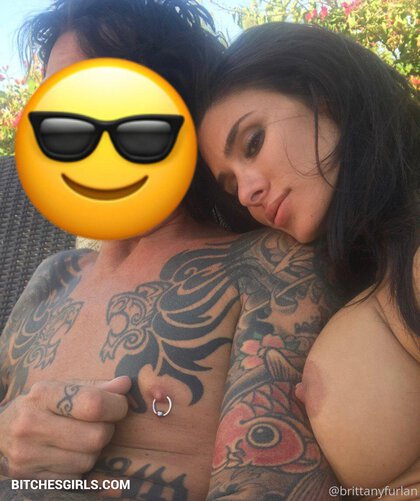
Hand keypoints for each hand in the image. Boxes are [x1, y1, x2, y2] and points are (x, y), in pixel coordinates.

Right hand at [0, 376, 130, 479]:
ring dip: (94, 450)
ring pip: (88, 460)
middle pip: (95, 436)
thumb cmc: (41, 404)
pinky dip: (79, 466)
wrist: (0, 431)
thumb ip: (96, 387)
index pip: (92, 404)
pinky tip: (70, 453)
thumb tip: (126, 385)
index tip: (119, 406)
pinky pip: (74, 477)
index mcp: (43, 395)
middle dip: (106, 430)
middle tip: (101, 424)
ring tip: (83, 437)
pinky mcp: (28, 478)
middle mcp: (31, 424)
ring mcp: (27, 454)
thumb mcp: (63, 388)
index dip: (116, 406)